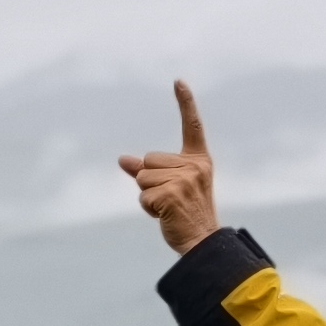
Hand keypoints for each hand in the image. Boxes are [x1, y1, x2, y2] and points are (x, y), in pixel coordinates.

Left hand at [121, 81, 216, 252]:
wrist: (203, 244)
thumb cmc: (186, 216)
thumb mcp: (169, 189)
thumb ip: (147, 172)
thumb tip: (122, 159)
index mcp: (199, 162)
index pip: (192, 127)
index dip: (185, 104)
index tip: (178, 81)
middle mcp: (194, 167)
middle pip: (148, 161)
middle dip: (150, 182)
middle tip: (171, 201)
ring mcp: (185, 180)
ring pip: (142, 178)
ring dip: (148, 196)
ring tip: (168, 209)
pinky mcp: (172, 194)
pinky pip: (142, 195)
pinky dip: (148, 208)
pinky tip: (165, 216)